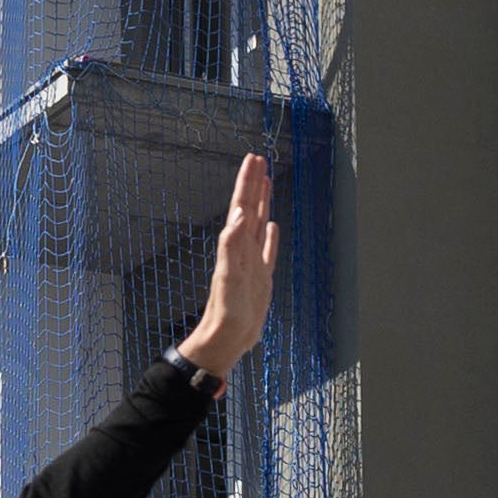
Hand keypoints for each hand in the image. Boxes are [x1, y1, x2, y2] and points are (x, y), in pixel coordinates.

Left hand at [173, 153, 278, 381]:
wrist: (227, 338)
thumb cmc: (226, 311)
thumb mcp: (228, 276)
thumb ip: (231, 245)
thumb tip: (238, 214)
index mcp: (235, 245)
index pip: (242, 205)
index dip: (247, 182)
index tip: (253, 159)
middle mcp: (243, 249)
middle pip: (250, 208)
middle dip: (254, 184)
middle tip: (259, 160)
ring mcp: (252, 263)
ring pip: (258, 224)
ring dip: (262, 203)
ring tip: (266, 183)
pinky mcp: (261, 278)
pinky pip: (267, 251)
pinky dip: (270, 237)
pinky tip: (272, 227)